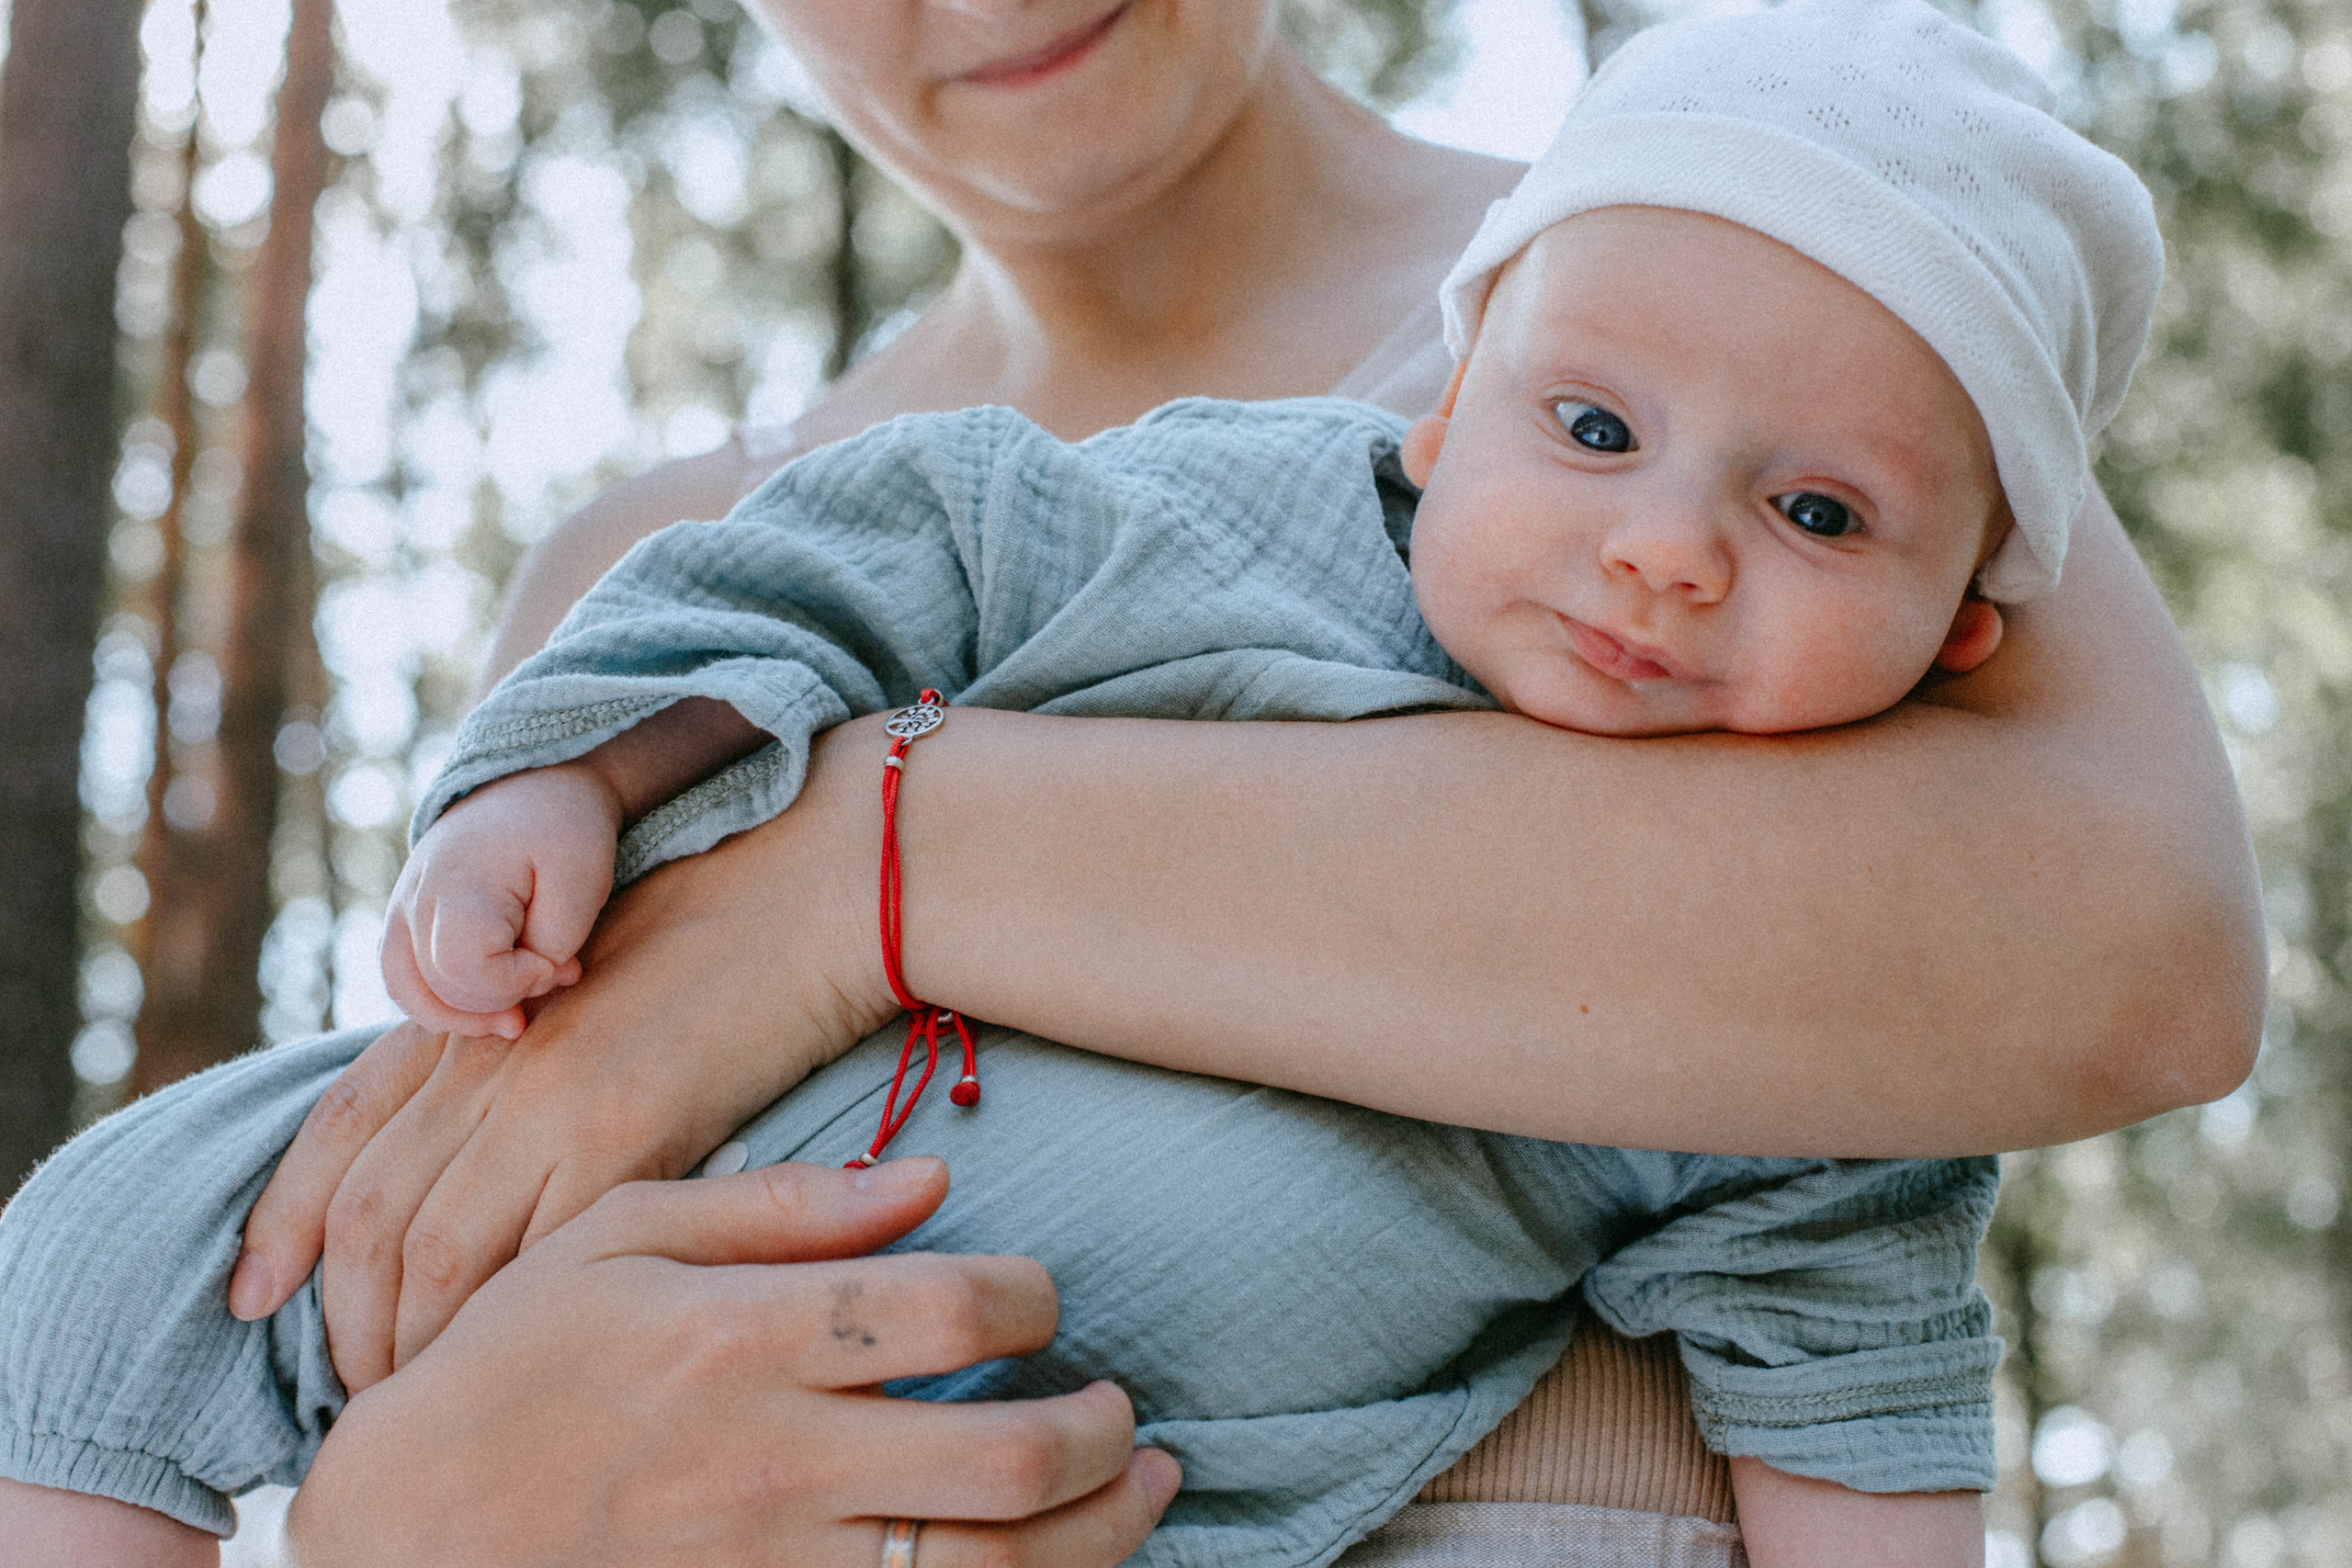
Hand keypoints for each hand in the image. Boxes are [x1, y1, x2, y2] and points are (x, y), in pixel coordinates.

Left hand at [231, 718, 896, 1388]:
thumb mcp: (590, 984)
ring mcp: (553, 1092)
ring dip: (414, 1338)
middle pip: (369, 1208)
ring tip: (428, 1396)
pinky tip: (521, 1360)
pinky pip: (538, 1252)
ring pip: (433, 1247)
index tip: (258, 1294)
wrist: (819, 890)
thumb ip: (522, 1056)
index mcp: (478, 1011)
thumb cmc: (727, 935)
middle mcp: (493, 1055)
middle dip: (344, 1316)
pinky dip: (508, 1321)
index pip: (339, 1124)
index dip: (282, 1218)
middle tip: (359, 1387)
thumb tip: (486, 1161)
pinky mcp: (629, 1126)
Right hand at [285, 1158, 1182, 1567]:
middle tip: (1123, 1412)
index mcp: (744, 1340)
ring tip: (1138, 1492)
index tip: (1040, 1297)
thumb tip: (931, 1179)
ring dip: (1099, 1534)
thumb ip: (782, 1207)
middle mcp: (776, 1462)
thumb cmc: (508, 1368)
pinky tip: (1048, 1567)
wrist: (399, 1541)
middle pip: (1011, 1459)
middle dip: (1104, 1435)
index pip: (956, 1308)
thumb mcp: (613, 1240)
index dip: (1035, 1295)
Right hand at [381, 766, 619, 1038]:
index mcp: (457, 882)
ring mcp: (402, 910)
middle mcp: (415, 899)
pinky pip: (403, 982)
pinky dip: (441, 1005)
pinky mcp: (405, 921)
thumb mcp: (583, 881)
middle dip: (503, 998)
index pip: (466, 970)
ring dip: (465, 1017)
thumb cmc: (564, 831)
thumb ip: (553, 945)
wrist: (534, 787)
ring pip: (409, 994)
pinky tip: (487, 1010)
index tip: (557, 961)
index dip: (516, 981)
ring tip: (515, 1018)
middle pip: (441, 989)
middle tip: (555, 972)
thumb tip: (528, 987)